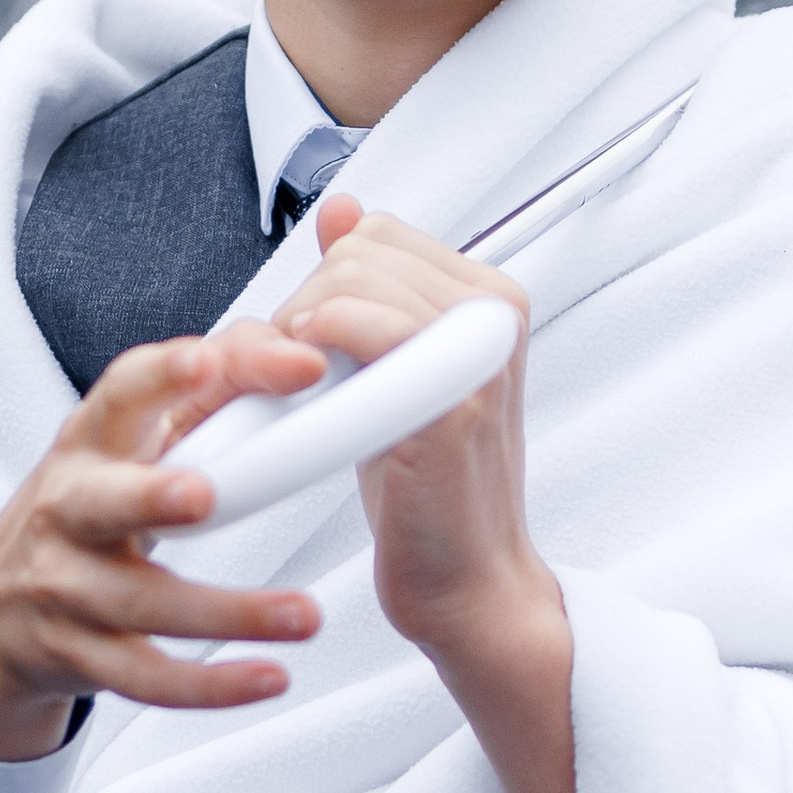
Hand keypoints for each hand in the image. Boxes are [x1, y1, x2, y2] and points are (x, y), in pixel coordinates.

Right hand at [0, 326, 329, 761]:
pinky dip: (212, 686)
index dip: (162, 375)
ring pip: (145, 604)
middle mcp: (66, 512)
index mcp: (87, 445)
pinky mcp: (82, 658)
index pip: (118, 394)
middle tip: (202, 496)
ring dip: (229, 611)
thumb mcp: (127, 445)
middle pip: (101, 503)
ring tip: (305, 615)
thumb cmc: (87, 508)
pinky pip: (148, 678)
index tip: (208, 360)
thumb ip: (207, 391)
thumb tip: (291, 350)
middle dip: (149, 497)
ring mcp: (67, 590)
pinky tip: (271, 677)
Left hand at [280, 192, 574, 792]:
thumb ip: (371, 286)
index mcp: (488, 296)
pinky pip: (353, 328)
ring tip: (306, 399)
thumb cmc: (426, 489)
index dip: (325, 284)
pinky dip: (310, 351)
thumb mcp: (394, 370)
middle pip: (357, 250)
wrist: (466, 584)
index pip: (376, 232)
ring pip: (347, 280)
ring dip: (299, 335)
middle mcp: (494, 312)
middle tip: (303, 382)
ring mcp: (476, 353)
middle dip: (305, 308)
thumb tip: (341, 208)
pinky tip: (310, 400)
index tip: (318, 350)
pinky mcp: (448, 400)